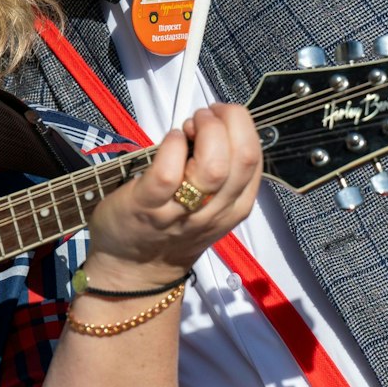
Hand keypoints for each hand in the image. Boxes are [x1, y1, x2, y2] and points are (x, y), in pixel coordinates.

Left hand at [83, 103, 261, 290]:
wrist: (133, 269)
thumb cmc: (172, 227)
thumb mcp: (212, 205)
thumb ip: (223, 171)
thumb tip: (219, 124)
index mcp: (235, 206)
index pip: (254, 157)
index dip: (240, 126)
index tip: (219, 118)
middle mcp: (215, 210)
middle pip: (243, 158)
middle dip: (229, 121)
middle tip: (204, 116)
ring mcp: (181, 211)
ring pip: (213, 167)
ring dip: (204, 131)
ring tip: (188, 126)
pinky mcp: (147, 208)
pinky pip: (168, 174)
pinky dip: (172, 147)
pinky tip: (169, 140)